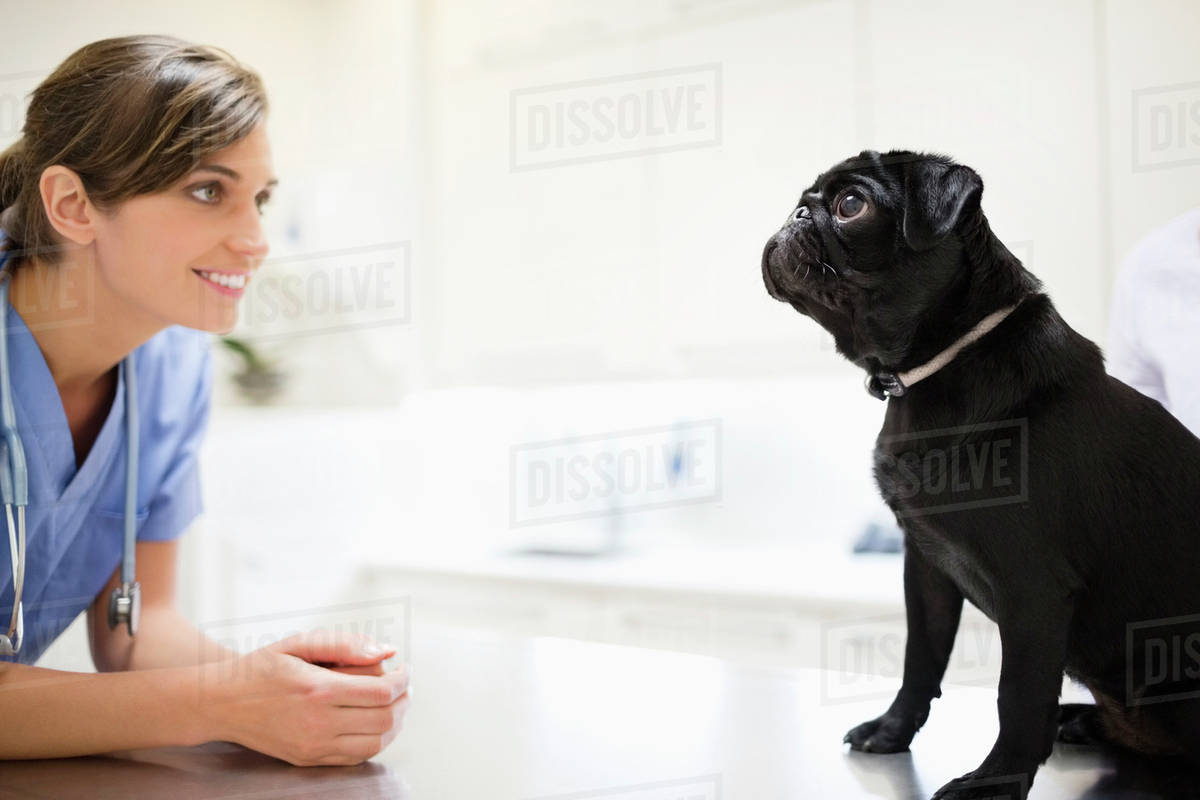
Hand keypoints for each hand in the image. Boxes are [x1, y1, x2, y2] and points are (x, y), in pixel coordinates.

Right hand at [200, 630, 410, 765]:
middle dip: (403, 700)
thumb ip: (345, 644)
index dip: (403, 680)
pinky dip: (375, 740)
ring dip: (394, 723)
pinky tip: (374, 722)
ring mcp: (312, 746)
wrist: (221, 703)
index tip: (405, 669)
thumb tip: (386, 653)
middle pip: (384, 720)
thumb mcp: (299, 643)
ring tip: (394, 703)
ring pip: (375, 743)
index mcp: (317, 690)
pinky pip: (355, 757)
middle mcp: (317, 724)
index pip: (381, 693)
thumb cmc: (262, 667)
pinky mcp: (308, 759)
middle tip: (404, 685)